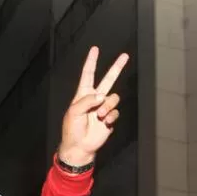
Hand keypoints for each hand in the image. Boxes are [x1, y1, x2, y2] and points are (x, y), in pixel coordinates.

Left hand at [58, 47, 128, 166]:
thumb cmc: (72, 129)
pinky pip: (116, 111)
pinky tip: (105, 122)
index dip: (91, 62)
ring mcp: (103, 108)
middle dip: (116, 67)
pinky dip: (111, 116)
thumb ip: (87, 100)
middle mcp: (95, 98)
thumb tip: (102, 96)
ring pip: (114, 97)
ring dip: (108, 106)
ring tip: (100, 116)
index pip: (88, 74)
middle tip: (125, 56)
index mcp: (83, 94)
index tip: (95, 49)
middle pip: (108, 79)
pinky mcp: (110, 118)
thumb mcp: (74, 112)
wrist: (80, 146)